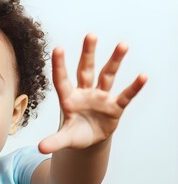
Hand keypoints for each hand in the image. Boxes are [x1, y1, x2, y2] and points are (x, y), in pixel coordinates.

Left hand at [39, 34, 147, 153]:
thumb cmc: (74, 134)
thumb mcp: (65, 139)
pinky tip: (142, 76)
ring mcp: (101, 98)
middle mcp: (84, 93)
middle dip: (88, 53)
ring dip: (115, 61)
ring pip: (107, 76)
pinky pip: (125, 95)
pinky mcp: (115, 106)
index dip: (60, 65)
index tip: (58, 48)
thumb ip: (54, 141)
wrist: (89, 139)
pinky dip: (134, 87)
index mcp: (69, 99)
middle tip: (90, 35)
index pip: (62, 80)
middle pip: (86, 70)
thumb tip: (40, 149)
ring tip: (123, 45)